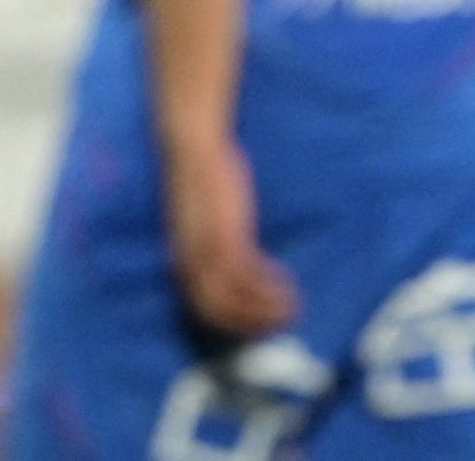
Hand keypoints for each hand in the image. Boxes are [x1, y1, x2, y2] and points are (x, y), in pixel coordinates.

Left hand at [168, 136, 297, 337]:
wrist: (194, 148)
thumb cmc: (202, 184)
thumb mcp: (201, 224)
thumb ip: (209, 250)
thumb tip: (229, 274)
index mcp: (183, 261)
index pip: (202, 309)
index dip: (232, 325)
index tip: (259, 326)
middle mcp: (190, 260)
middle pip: (216, 310)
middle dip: (251, 324)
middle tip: (280, 321)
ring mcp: (208, 249)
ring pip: (235, 297)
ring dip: (266, 308)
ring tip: (292, 305)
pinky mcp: (226, 233)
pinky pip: (247, 273)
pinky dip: (268, 286)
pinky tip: (287, 281)